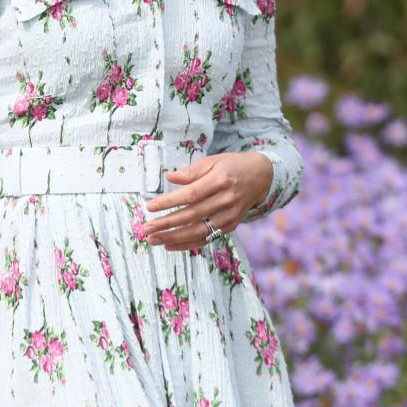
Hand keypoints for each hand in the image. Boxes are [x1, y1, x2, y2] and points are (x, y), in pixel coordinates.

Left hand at [143, 151, 272, 250]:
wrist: (260, 177)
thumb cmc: (232, 166)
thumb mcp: (213, 160)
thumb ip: (192, 171)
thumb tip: (170, 177)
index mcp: (221, 180)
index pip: (191, 194)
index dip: (170, 202)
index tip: (151, 206)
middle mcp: (226, 200)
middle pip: (192, 215)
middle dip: (167, 223)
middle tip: (146, 228)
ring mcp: (229, 216)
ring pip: (198, 231)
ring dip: (174, 238)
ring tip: (153, 240)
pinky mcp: (230, 226)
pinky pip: (207, 238)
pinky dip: (188, 244)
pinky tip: (170, 245)